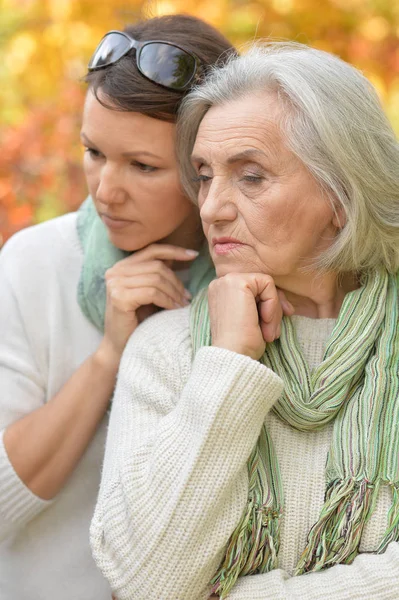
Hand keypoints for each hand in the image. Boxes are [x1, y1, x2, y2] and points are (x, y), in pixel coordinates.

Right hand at [98, 244, 197, 364]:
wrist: (120, 345)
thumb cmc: (137, 319)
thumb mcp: (149, 291)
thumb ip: (157, 273)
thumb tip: (180, 255)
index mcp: (121, 266)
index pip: (152, 250)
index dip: (174, 250)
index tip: (193, 255)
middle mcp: (115, 271)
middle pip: (157, 266)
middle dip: (176, 281)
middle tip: (187, 296)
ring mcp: (115, 284)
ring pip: (156, 279)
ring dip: (174, 293)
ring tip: (182, 304)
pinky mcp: (119, 298)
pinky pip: (152, 293)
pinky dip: (167, 300)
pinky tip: (174, 309)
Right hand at [208, 272, 293, 359]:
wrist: (233, 355)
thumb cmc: (242, 344)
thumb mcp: (252, 320)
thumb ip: (260, 305)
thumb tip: (284, 303)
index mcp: (221, 292)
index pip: (253, 290)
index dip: (269, 305)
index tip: (275, 325)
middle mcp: (221, 283)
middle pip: (260, 286)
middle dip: (275, 307)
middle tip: (275, 331)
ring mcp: (228, 280)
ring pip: (266, 285)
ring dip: (274, 311)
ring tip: (269, 333)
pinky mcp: (238, 282)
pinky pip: (268, 284)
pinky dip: (272, 304)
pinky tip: (265, 321)